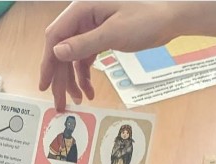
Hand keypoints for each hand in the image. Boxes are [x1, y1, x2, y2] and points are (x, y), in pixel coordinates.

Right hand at [40, 1, 179, 110]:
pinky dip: (85, 74)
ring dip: (73, 79)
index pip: (55, 36)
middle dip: (61, 77)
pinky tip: (89, 90)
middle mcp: (83, 17)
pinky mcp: (101, 35)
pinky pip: (86, 57)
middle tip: (60, 103)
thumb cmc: (145, 18)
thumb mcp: (114, 33)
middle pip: (62, 49)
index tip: (44, 85)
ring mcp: (91, 26)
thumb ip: (84, 44)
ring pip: (73, 56)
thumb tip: (57, 52)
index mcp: (82, 9)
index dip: (48, 62)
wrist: (170, 16)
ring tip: (78, 100)